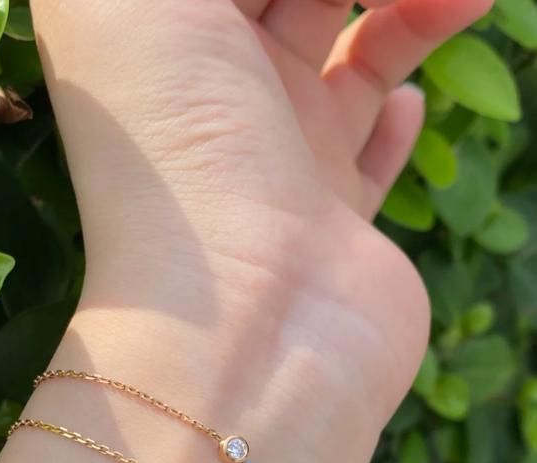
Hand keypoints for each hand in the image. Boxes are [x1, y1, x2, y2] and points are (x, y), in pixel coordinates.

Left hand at [32, 0, 489, 417]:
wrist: (243, 320)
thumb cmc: (177, 149)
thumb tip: (266, 0)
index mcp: (161, 35)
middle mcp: (217, 98)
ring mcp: (280, 165)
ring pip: (352, 60)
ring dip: (407, 12)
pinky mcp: (334, 223)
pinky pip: (367, 155)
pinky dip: (393, 120)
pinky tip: (411, 101)